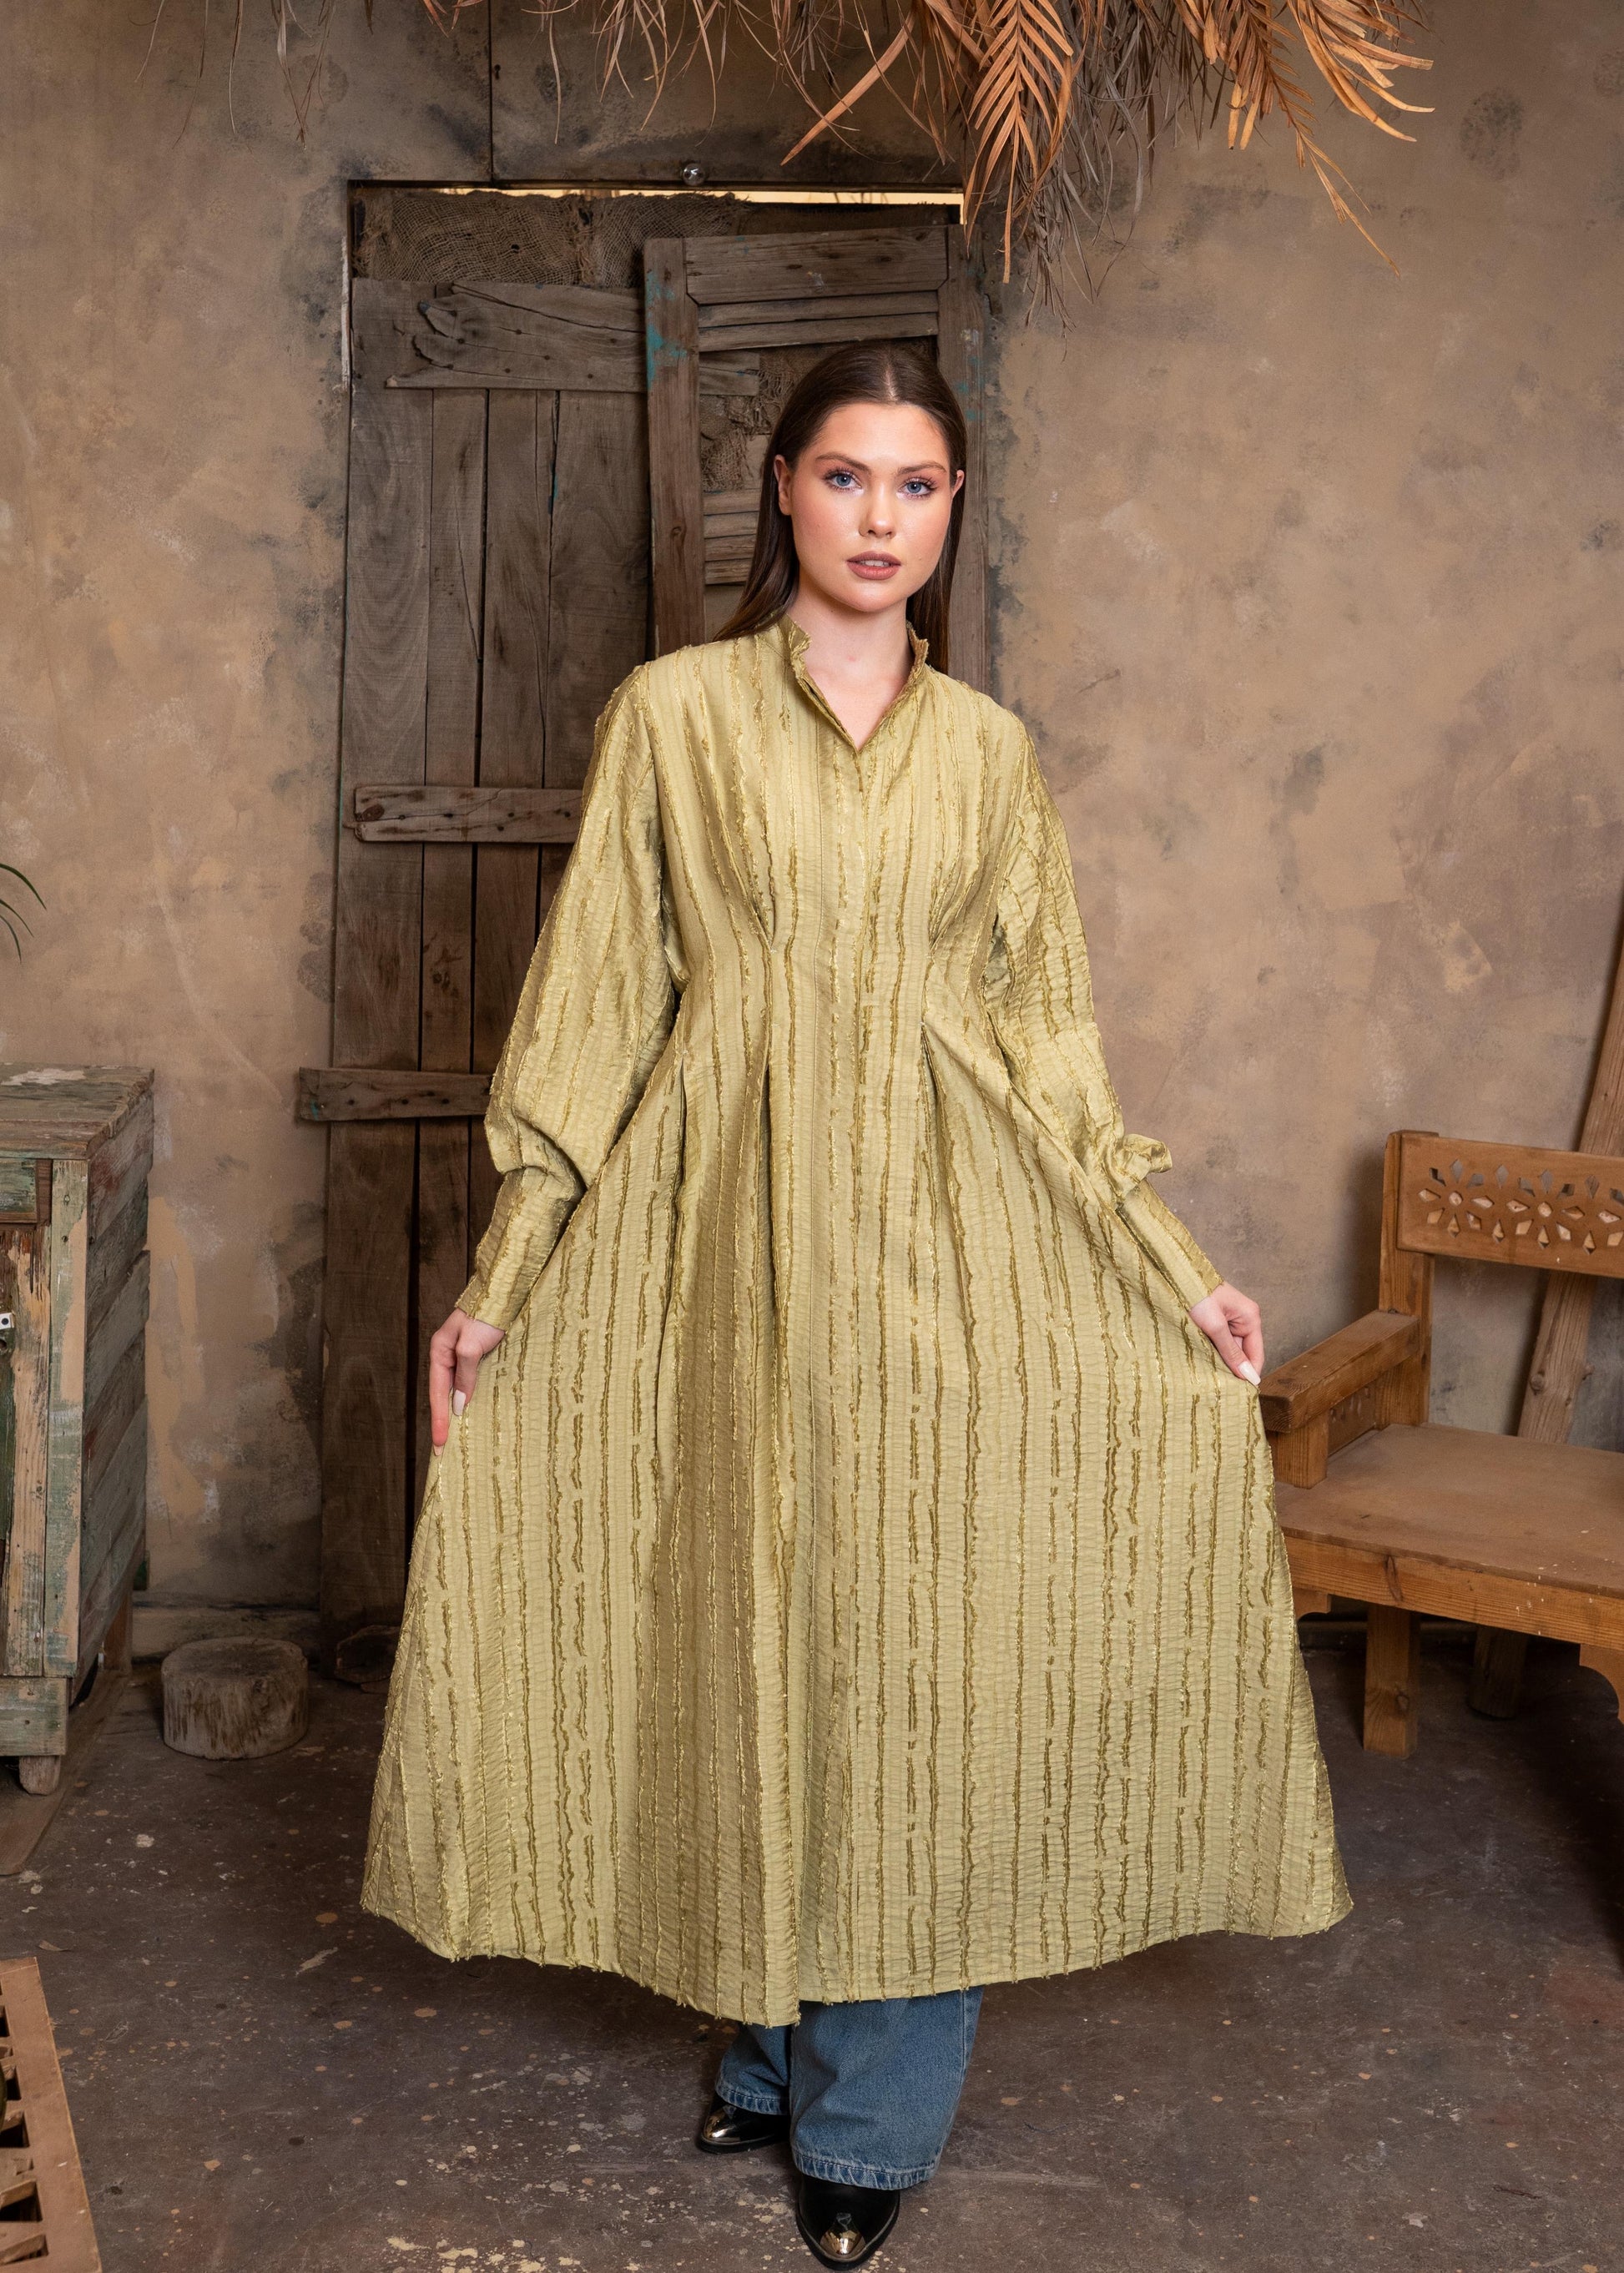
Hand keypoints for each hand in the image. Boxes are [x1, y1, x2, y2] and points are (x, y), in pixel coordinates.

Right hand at [428, 1308, 505, 1448]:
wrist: (505, 1293)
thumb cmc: (487, 1315)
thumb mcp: (471, 1345)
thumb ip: (465, 1375)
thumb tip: (459, 1405)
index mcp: (439, 1352)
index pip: (437, 1394)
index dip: (439, 1421)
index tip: (440, 1445)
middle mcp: (447, 1355)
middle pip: (443, 1395)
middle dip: (444, 1422)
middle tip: (444, 1450)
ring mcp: (462, 1356)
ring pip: (456, 1390)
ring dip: (457, 1413)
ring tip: (458, 1439)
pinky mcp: (478, 1355)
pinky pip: (470, 1382)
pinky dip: (470, 1399)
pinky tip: (474, 1412)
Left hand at [1188, 1284, 1263, 1384]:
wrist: (1173, 1275)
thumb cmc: (1195, 1293)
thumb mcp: (1215, 1326)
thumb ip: (1231, 1352)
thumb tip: (1248, 1376)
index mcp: (1250, 1317)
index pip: (1257, 1355)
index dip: (1249, 1374)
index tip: (1238, 1394)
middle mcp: (1243, 1320)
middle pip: (1242, 1354)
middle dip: (1231, 1369)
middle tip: (1217, 1387)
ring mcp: (1228, 1321)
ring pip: (1228, 1350)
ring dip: (1218, 1361)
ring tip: (1207, 1375)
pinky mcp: (1213, 1321)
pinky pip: (1216, 1343)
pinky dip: (1210, 1352)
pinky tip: (1201, 1361)